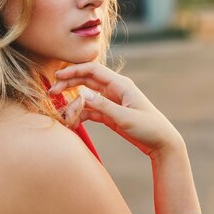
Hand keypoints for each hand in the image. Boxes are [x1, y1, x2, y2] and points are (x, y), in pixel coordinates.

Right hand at [50, 62, 183, 157]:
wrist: (162, 144)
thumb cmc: (149, 128)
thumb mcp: (125, 118)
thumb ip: (103, 106)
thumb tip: (82, 93)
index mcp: (120, 84)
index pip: (92, 70)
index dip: (74, 71)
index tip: (57, 77)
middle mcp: (115, 89)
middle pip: (86, 81)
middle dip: (68, 85)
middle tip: (51, 93)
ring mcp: (112, 102)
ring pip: (86, 97)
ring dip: (73, 103)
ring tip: (62, 115)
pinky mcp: (110, 114)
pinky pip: (91, 110)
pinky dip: (80, 114)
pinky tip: (72, 122)